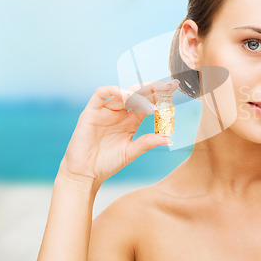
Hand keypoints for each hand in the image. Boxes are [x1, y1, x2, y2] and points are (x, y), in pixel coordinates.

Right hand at [58, 79, 179, 186]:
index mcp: (131, 120)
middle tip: (169, 86)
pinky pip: (100, 94)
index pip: (148, 103)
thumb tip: (169, 139)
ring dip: (137, 93)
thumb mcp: (132, 151)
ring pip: (123, 93)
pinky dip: (113, 91)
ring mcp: (105, 111)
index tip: (175, 91)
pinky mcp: (91, 112)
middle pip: (138, 95)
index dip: (160, 97)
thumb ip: (148, 142)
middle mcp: (120, 113)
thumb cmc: (107, 163)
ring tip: (150, 99)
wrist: (85, 174)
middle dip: (154, 89)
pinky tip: (125, 95)